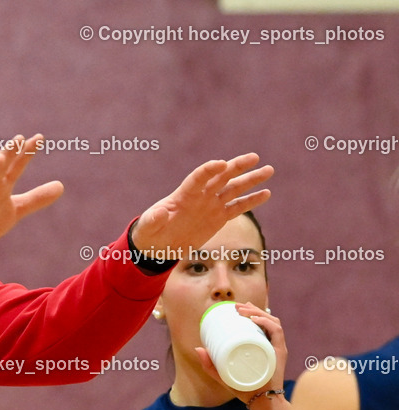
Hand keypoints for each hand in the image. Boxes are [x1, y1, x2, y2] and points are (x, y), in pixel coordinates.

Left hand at [133, 153, 273, 256]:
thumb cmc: (150, 232)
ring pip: (234, 189)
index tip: (221, 163)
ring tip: (268, 170)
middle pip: (221, 177)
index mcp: (183, 195)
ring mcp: (211, 205)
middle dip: (237, 167)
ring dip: (250, 180)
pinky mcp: (218, 218)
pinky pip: (237, 207)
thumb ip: (153, 220)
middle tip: (254, 158)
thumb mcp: (148, 228)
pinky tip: (266, 193)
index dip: (209, 170)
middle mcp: (201, 196)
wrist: (158, 245)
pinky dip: (251, 201)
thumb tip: (158, 213)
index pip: (198, 178)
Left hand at [195, 301, 286, 409]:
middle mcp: (271, 345)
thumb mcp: (223, 374)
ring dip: (258, 312)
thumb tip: (198, 348)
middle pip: (266, 320)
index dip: (251, 312)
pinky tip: (254, 320)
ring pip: (272, 322)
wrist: (260, 402)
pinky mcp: (280, 353)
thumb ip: (209, 364)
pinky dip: (267, 323)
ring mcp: (276, 348)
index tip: (237, 307)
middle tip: (237, 306)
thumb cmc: (243, 389)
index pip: (260, 324)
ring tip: (243, 311)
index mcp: (261, 347)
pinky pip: (277, 332)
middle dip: (252, 309)